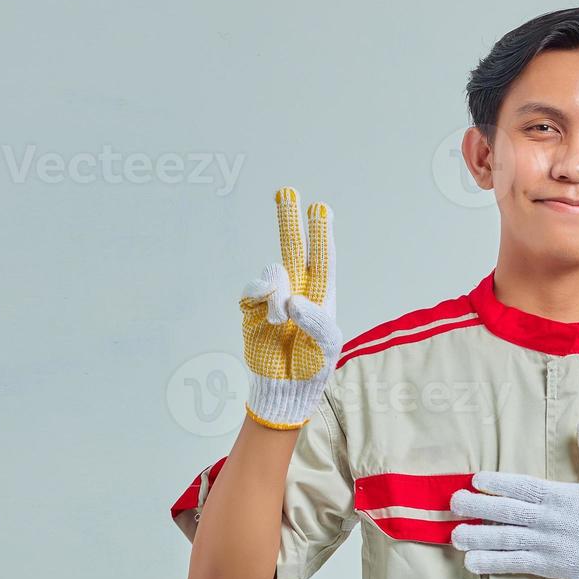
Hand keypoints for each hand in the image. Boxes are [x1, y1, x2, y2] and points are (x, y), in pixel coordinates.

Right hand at [239, 186, 343, 429]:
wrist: (284, 388)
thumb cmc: (313, 365)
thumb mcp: (327, 344)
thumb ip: (316, 319)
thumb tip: (292, 298)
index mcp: (322, 295)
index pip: (322, 257)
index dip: (321, 233)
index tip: (321, 208)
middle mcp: (297, 289)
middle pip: (293, 247)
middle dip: (290, 220)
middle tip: (287, 191)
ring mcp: (273, 298)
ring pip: (273, 271)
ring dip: (279, 288)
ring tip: (284, 316)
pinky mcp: (251, 309)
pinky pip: (252, 290)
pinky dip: (261, 296)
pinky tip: (270, 311)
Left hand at [449, 419, 578, 578]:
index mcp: (562, 495)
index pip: (522, 486)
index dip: (497, 482)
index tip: (476, 479)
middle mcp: (550, 518)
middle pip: (505, 511)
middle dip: (476, 506)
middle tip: (453, 503)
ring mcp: (548, 543)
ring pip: (505, 538)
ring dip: (478, 536)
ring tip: (454, 535)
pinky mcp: (551, 566)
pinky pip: (516, 564)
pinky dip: (493, 564)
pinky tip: (473, 563)